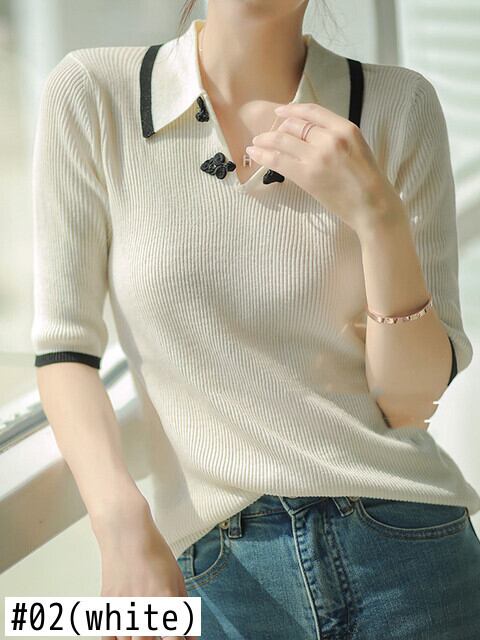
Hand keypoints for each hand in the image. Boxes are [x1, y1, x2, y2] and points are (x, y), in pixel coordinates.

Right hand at [96, 502, 196, 639]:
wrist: (126, 533)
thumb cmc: (153, 550)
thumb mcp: (176, 577)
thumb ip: (183, 609)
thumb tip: (190, 635)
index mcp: (165, 600)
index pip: (173, 638)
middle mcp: (144, 605)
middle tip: (158, 632)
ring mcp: (123, 606)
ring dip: (138, 638)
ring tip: (143, 627)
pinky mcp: (107, 604)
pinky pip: (108, 636)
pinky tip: (124, 636)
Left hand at [246, 102, 405, 236]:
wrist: (372, 206)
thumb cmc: (366, 181)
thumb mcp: (357, 148)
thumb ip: (335, 137)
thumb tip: (306, 134)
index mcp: (346, 128)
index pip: (312, 111)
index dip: (292, 110)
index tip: (280, 112)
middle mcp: (330, 138)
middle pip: (294, 126)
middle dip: (277, 129)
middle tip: (266, 135)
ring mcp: (318, 157)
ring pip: (282, 141)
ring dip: (265, 140)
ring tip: (255, 143)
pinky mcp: (307, 176)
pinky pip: (279, 161)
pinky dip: (263, 155)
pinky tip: (254, 153)